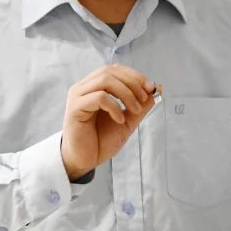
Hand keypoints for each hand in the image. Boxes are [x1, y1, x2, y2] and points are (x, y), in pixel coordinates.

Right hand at [60, 64, 157, 179]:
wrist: (85, 161)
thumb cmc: (100, 141)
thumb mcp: (127, 122)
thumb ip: (139, 107)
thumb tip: (155, 90)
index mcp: (94, 87)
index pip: (115, 69)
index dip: (134, 75)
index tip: (151, 88)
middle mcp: (84, 88)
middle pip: (110, 71)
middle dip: (133, 82)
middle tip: (144, 99)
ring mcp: (78, 97)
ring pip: (105, 80)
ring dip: (126, 93)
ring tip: (135, 110)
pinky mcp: (75, 108)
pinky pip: (99, 97)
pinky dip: (115, 106)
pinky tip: (120, 119)